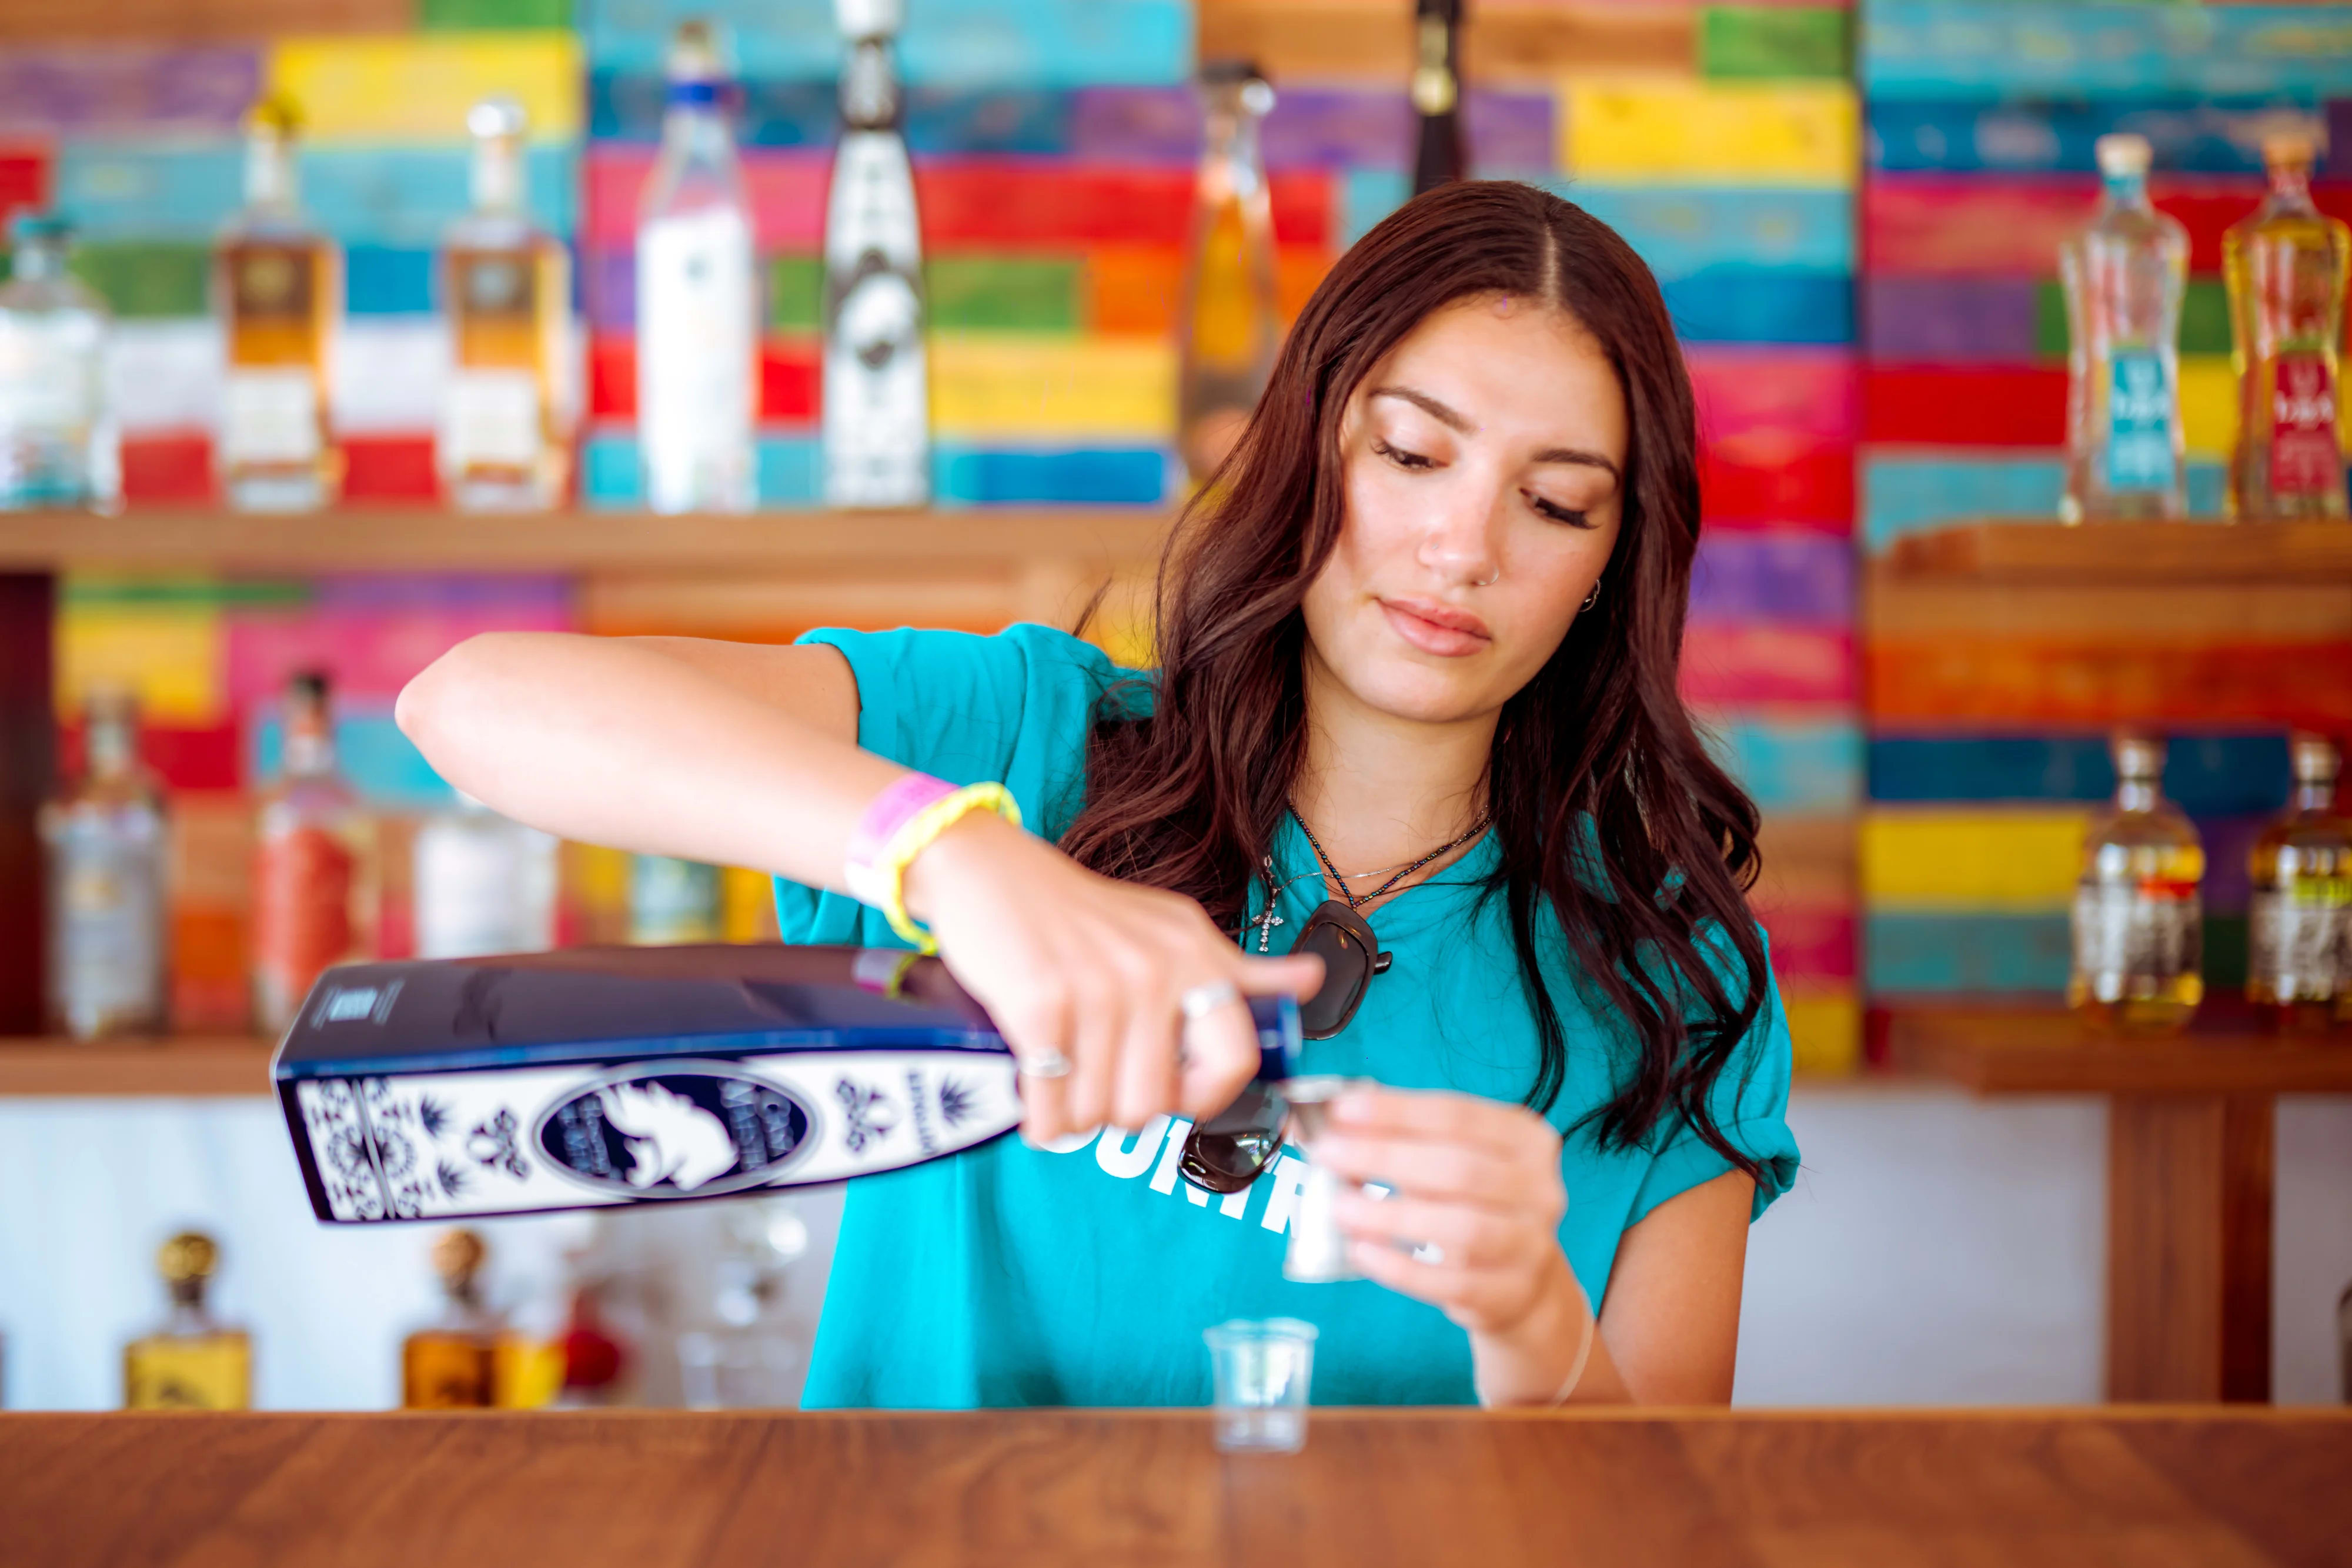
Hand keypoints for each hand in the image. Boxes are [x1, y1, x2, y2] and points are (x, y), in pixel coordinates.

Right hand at [905, 811, 1323, 1143]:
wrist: (988, 872)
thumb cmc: (1080, 914)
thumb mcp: (1172, 929)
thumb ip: (1239, 968)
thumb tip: (1311, 980)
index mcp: (1196, 954)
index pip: (1237, 1057)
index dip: (1207, 1097)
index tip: (1176, 1099)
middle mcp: (1157, 970)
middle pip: (1156, 1104)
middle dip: (1121, 1114)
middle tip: (1098, 1088)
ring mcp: (1100, 987)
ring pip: (1100, 1113)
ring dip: (1075, 1118)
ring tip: (1062, 1086)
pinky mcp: (1042, 1004)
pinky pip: (1051, 1107)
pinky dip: (1039, 1121)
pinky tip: (1034, 1101)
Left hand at [1309, 1085, 1593, 1402]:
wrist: (1522, 1280)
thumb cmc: (1475, 1203)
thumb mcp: (1451, 1158)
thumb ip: (1399, 1136)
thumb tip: (1330, 1121)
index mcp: (1526, 1139)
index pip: (1457, 1115)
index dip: (1397, 1111)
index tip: (1343, 1111)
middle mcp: (1538, 1189)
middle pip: (1459, 1167)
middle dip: (1386, 1157)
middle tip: (1329, 1154)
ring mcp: (1529, 1244)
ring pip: (1460, 1227)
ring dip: (1392, 1215)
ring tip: (1339, 1207)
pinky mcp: (1509, 1292)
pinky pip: (1451, 1281)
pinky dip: (1401, 1267)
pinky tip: (1363, 1251)